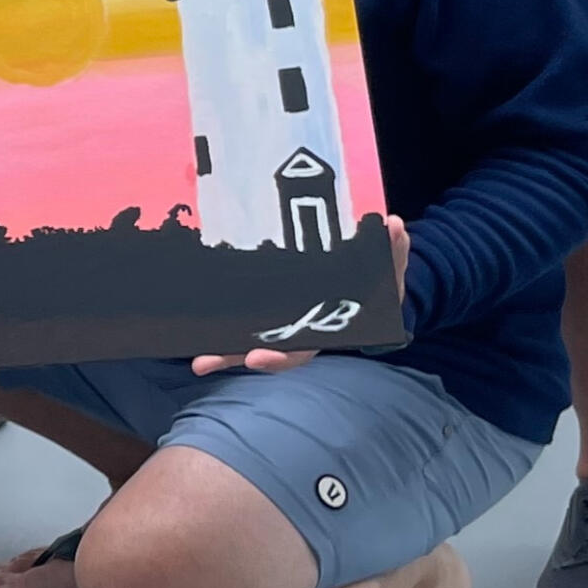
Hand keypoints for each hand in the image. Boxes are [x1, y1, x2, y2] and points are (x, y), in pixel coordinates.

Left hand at [194, 217, 409, 373]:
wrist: (372, 280)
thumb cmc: (378, 280)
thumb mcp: (391, 272)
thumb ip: (393, 255)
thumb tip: (394, 225)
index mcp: (326, 328)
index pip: (300, 348)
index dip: (280, 355)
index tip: (257, 358)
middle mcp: (299, 329)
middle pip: (262, 349)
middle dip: (233, 356)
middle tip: (203, 362)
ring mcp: (282, 320)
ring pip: (247, 338)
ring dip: (220, 347)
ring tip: (195, 358)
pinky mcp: (266, 305)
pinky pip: (241, 314)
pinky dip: (221, 323)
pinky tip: (193, 323)